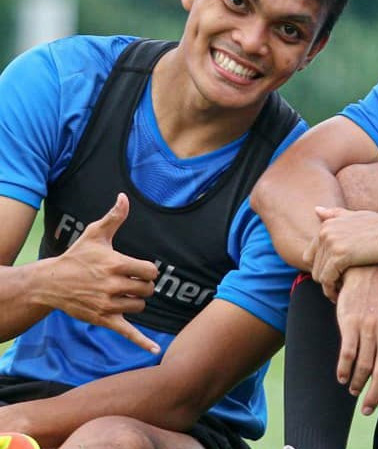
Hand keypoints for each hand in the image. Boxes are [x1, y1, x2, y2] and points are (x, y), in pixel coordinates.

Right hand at [39, 193, 160, 352]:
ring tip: (122, 294)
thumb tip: (125, 197)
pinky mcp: (103, 319)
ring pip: (140, 306)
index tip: (139, 269)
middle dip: (143, 286)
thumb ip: (114, 217)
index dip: (149, 271)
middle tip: (130, 282)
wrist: (51, 283)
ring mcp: (108, 304)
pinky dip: (142, 342)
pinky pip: (128, 332)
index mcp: (115, 264)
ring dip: (136, 302)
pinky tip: (155, 351)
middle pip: (147, 289)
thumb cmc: (77, 256)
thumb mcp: (96, 235)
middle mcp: (112, 286)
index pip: (150, 271)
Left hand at [304, 206, 377, 291]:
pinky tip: (343, 294)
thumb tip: (316, 210)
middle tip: (341, 287)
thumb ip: (336, 215)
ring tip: (343, 292)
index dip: (322, 269)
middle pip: (313, 267)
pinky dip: (332, 290)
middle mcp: (324, 232)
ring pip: (318, 275)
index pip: (309, 256)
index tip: (337, 277)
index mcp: (326, 225)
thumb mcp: (357, 216)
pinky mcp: (340, 256)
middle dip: (326, 279)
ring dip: (329, 287)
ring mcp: (331, 243)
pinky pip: (327, 280)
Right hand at [334, 265, 377, 416]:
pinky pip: (346, 355)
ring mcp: (370, 327)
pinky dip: (343, 371)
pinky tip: (342, 377)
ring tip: (354, 390)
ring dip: (357, 384)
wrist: (367, 272)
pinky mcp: (350, 323)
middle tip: (367, 409)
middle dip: (374, 396)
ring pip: (363, 367)